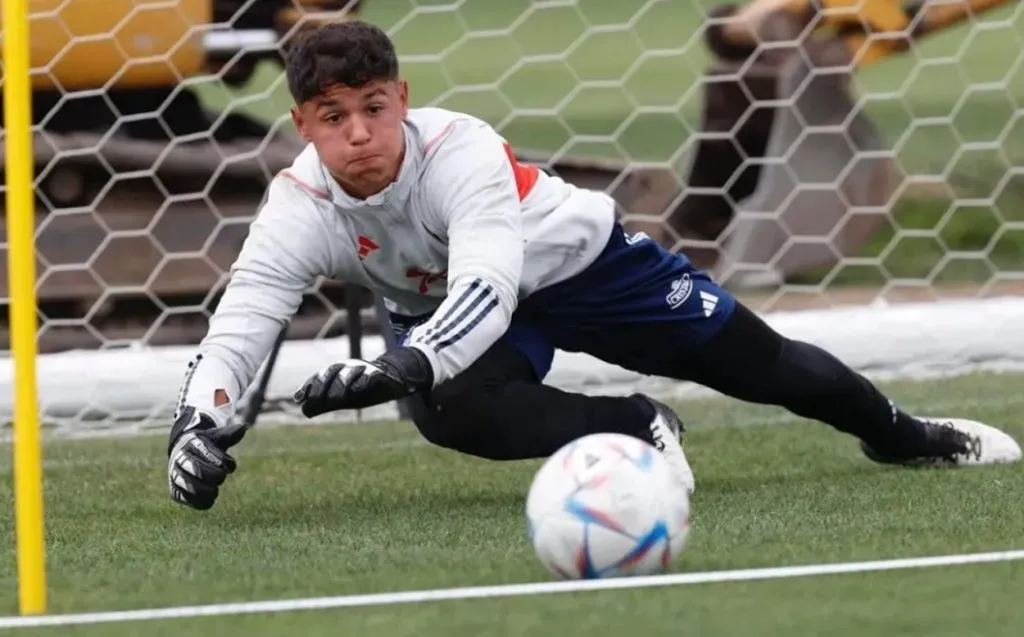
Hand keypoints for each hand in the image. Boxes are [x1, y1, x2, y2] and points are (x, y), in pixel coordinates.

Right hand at [167, 406, 247, 510]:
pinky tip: (210, 499)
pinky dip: (201, 502)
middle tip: (221, 476)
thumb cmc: (204, 445)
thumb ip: (229, 434)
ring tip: (215, 491)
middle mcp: (180, 460)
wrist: (182, 453)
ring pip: (191, 487)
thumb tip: (243, 428)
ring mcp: (176, 476)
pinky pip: (188, 500)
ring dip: (208, 491)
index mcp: (191, 444)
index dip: (222, 461)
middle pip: (198, 470)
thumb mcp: (215, 436)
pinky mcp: (176, 492)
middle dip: (215, 475)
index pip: (207, 452)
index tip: (229, 465)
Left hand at [293, 346, 432, 416]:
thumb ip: (322, 402)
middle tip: (317, 403)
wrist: (393, 379)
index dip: (309, 387)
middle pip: (331, 372)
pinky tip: (357, 390)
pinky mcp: (379, 374)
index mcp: (337, 372)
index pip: (319, 377)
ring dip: (339, 385)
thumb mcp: (341, 397)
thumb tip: (302, 408)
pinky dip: (363, 381)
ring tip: (334, 401)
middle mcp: (348, 367)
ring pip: (347, 372)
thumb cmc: (362, 387)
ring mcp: (363, 369)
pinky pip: (370, 375)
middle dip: (321, 387)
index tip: (300, 400)